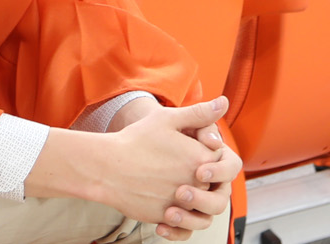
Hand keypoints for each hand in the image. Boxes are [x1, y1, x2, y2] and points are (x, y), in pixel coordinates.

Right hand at [28, 98, 234, 239]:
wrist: (106, 167)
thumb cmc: (135, 141)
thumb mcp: (167, 119)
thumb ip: (199, 113)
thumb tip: (223, 102)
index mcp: (201, 158)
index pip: (222, 163)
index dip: (210, 157)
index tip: (191, 153)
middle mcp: (197, 183)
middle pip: (215, 188)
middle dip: (202, 182)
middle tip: (180, 172)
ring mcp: (182, 203)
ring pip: (202, 212)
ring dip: (193, 205)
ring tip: (175, 193)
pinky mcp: (166, 218)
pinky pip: (182, 227)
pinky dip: (178, 222)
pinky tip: (166, 210)